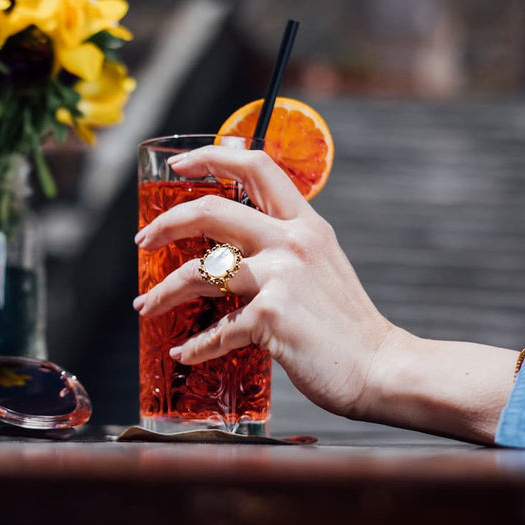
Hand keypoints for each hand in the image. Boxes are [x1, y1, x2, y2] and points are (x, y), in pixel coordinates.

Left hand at [132, 145, 397, 420]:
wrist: (381, 367)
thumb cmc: (346, 323)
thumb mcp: (321, 264)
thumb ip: (285, 244)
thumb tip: (233, 242)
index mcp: (305, 223)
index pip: (255, 165)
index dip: (210, 157)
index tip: (176, 166)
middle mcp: (292, 241)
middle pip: (210, 211)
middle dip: (166, 224)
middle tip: (143, 242)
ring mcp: (280, 278)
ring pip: (199, 272)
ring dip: (163, 292)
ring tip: (145, 306)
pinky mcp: (270, 318)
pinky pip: (216, 330)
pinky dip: (195, 345)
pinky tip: (184, 351)